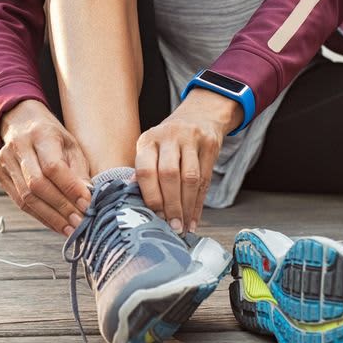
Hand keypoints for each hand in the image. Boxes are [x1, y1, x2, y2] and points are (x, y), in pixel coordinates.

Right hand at [0, 99, 91, 235]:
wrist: (22, 122)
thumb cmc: (53, 136)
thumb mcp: (71, 145)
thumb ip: (79, 170)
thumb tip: (88, 198)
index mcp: (40, 134)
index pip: (53, 166)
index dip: (70, 189)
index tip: (87, 205)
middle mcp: (19, 147)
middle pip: (37, 185)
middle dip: (61, 208)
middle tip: (80, 223)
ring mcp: (5, 162)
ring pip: (26, 197)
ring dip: (51, 217)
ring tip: (70, 229)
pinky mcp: (0, 175)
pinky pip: (20, 202)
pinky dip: (40, 216)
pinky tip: (56, 224)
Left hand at [135, 88, 242, 233]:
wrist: (199, 115)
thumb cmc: (170, 141)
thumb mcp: (152, 149)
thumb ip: (144, 172)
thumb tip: (132, 201)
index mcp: (148, 140)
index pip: (146, 170)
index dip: (151, 197)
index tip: (154, 218)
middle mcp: (168, 136)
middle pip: (169, 175)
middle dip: (171, 206)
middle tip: (172, 227)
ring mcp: (191, 138)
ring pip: (190, 178)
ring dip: (187, 207)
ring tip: (183, 227)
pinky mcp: (210, 144)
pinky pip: (206, 179)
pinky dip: (199, 203)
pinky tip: (194, 219)